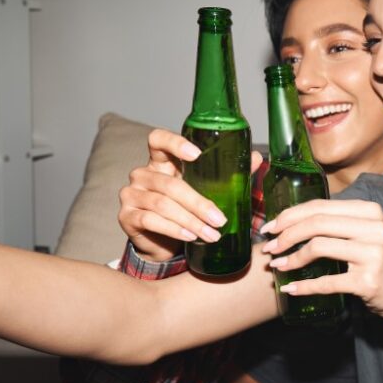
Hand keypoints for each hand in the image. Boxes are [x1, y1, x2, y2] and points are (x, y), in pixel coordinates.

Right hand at [118, 127, 262, 261]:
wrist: (161, 242)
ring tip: (212, 234)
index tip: (197, 154)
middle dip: (199, 203)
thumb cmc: (184, 209)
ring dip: (190, 221)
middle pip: (170, 184)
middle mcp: (142, 174)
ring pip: (162, 204)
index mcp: (161, 161)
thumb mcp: (203, 190)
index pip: (158, 140)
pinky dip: (173, 229)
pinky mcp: (126, 216)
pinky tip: (190, 236)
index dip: (175, 143)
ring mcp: (131, 194)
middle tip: (220, 220)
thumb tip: (256, 159)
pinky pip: (150, 220)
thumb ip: (227, 174)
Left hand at [259, 199, 382, 320]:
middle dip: (286, 235)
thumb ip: (338, 223)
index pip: (320, 206)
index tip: (270, 227)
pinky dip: (304, 286)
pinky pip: (326, 282)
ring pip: (318, 247)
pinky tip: (291, 288)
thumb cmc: (380, 261)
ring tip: (277, 266)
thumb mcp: (367, 233)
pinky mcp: (368, 281)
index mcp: (369, 211)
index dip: (289, 215)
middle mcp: (373, 228)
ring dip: (291, 258)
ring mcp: (372, 254)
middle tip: (269, 248)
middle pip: (316, 223)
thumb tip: (290, 221)